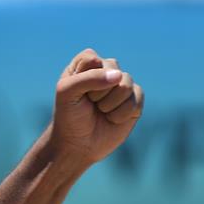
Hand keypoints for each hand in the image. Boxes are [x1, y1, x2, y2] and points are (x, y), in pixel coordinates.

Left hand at [48, 48, 143, 165]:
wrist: (78, 145)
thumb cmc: (69, 116)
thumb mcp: (67, 92)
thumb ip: (89, 78)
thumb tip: (119, 76)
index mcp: (86, 63)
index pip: (92, 59)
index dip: (84, 79)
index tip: (75, 92)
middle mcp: (106, 70)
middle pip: (113, 70)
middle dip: (98, 93)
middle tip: (89, 103)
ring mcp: (122, 85)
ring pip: (125, 85)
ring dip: (109, 104)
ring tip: (100, 111)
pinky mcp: (135, 101)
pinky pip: (136, 100)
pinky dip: (121, 114)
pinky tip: (112, 119)